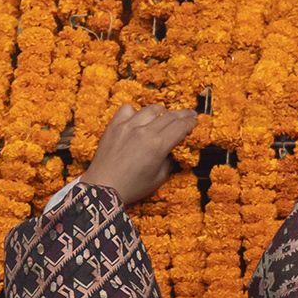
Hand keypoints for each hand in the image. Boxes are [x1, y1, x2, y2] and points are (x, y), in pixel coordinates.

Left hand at [79, 105, 198, 205]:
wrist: (103, 187)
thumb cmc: (132, 187)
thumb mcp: (159, 179)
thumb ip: (168, 161)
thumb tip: (170, 150)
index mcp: (158, 145)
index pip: (180, 126)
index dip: (190, 122)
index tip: (195, 120)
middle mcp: (144, 131)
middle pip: (169, 116)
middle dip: (182, 114)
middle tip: (188, 114)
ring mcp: (128, 125)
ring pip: (151, 109)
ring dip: (162, 112)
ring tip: (165, 115)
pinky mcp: (114, 125)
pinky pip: (128, 109)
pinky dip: (136, 112)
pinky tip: (138, 119)